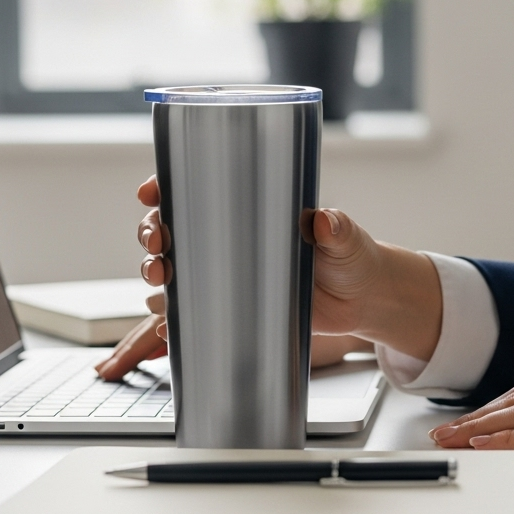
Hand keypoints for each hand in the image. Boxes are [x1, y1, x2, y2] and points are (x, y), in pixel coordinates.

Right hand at [99, 175, 444, 378]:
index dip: (165, 188)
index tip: (150, 193)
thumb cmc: (353, 257)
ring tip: (161, 277)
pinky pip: (193, 310)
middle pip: (172, 228)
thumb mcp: (346, 237)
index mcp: (251, 208)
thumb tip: (326, 221)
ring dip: (155, 271)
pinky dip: (174, 318)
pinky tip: (168, 324)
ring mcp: (228, 274)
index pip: (196, 189)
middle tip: (157, 243)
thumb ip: (337, 228)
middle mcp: (230, 238)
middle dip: (151, 232)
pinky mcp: (234, 307)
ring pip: (174, 268)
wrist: (363, 302)